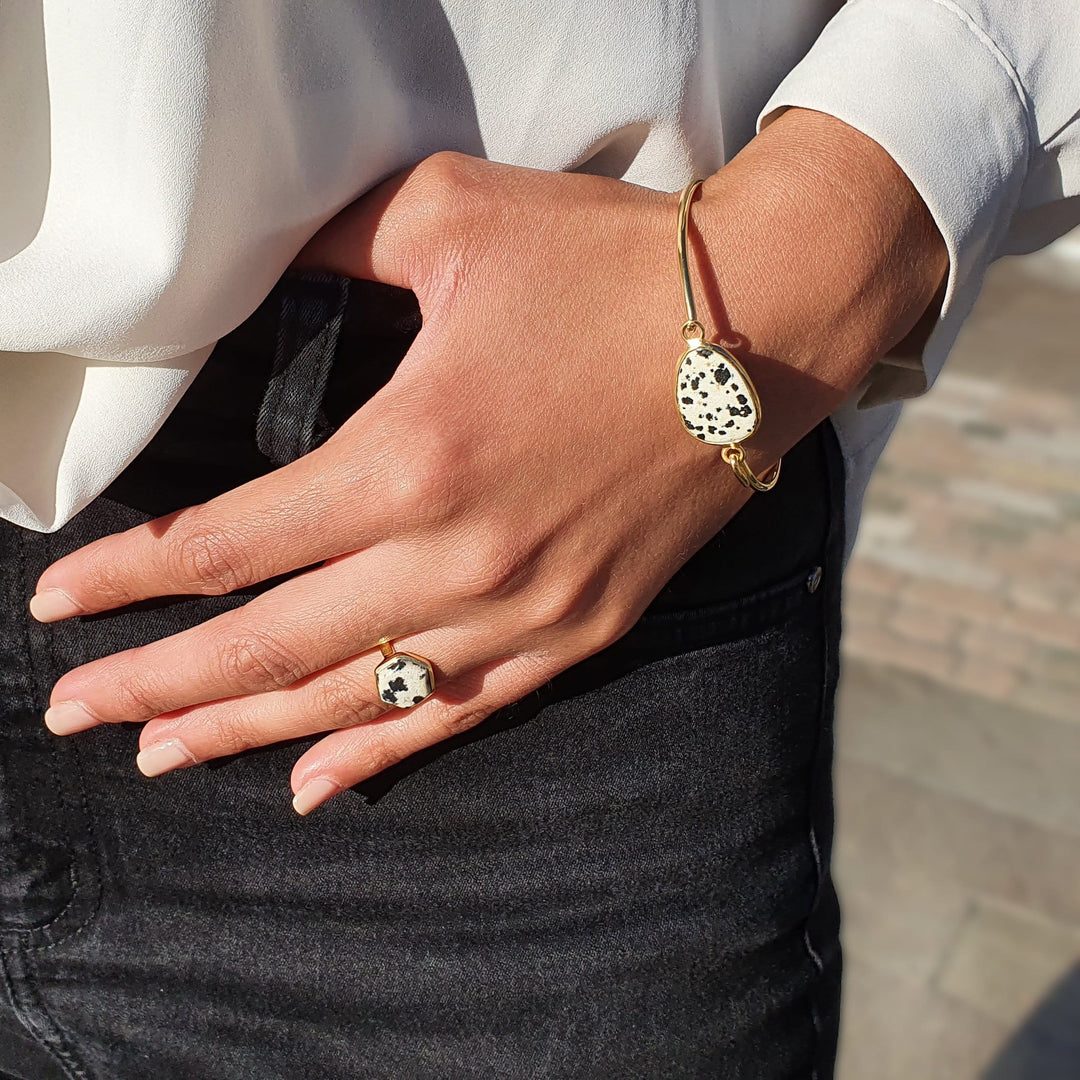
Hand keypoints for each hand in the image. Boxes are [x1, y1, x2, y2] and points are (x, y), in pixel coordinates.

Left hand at [31, 110, 945, 813]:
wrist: (764, 326)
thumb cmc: (612, 267)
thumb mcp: (455, 217)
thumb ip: (333, 244)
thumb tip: (261, 264)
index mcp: (413, 454)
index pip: (230, 544)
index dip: (131, 581)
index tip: (60, 609)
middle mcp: (460, 555)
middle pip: (271, 644)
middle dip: (158, 685)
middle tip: (73, 714)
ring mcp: (525, 610)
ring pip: (356, 696)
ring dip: (246, 733)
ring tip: (159, 756)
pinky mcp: (580, 631)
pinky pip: (461, 713)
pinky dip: (380, 753)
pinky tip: (313, 786)